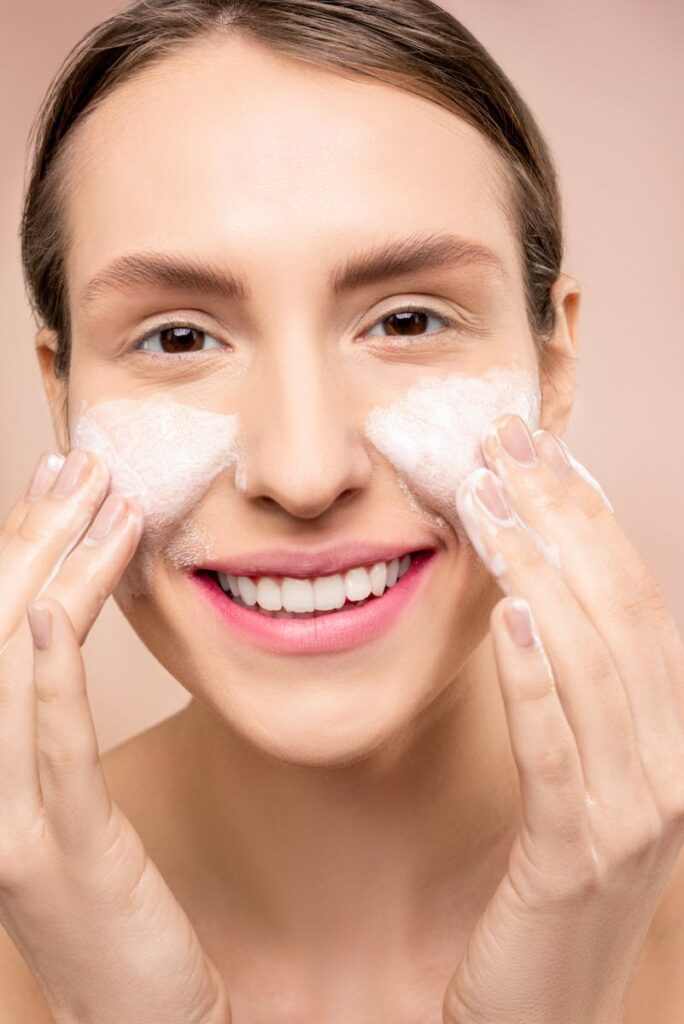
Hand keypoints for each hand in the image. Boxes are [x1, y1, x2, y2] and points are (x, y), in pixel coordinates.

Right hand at [0, 449, 229, 1023]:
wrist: (128, 1015)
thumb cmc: (109, 905)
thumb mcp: (73, 802)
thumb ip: (56, 724)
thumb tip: (61, 631)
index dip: (19, 546)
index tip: (57, 481)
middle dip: (33, 536)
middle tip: (78, 464)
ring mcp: (4, 817)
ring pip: (9, 668)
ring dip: (50, 573)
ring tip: (95, 501)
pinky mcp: (54, 848)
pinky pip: (43, 744)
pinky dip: (41, 671)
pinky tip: (47, 606)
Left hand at [441, 414, 683, 1023]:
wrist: (540, 1019)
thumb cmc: (542, 889)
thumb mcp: (569, 775)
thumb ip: (566, 693)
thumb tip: (532, 595)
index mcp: (666, 732)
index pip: (633, 600)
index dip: (588, 518)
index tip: (539, 452)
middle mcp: (671, 763)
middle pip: (621, 613)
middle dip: (563, 519)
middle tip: (504, 446)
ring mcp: (635, 813)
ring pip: (595, 666)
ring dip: (540, 575)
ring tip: (487, 506)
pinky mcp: (579, 860)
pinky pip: (561, 753)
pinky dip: (539, 682)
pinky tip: (508, 619)